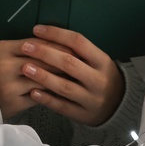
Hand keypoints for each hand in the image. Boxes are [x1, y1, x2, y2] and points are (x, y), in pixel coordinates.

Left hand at [0, 25, 123, 125]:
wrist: (119, 105)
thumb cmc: (102, 76)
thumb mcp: (99, 61)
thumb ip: (79, 52)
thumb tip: (49, 37)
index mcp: (103, 61)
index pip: (78, 42)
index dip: (57, 34)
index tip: (37, 30)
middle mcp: (98, 79)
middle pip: (69, 63)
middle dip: (45, 54)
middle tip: (26, 47)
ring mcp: (91, 99)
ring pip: (65, 87)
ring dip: (43, 76)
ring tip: (25, 68)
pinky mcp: (83, 115)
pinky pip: (62, 106)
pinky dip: (47, 99)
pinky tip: (33, 92)